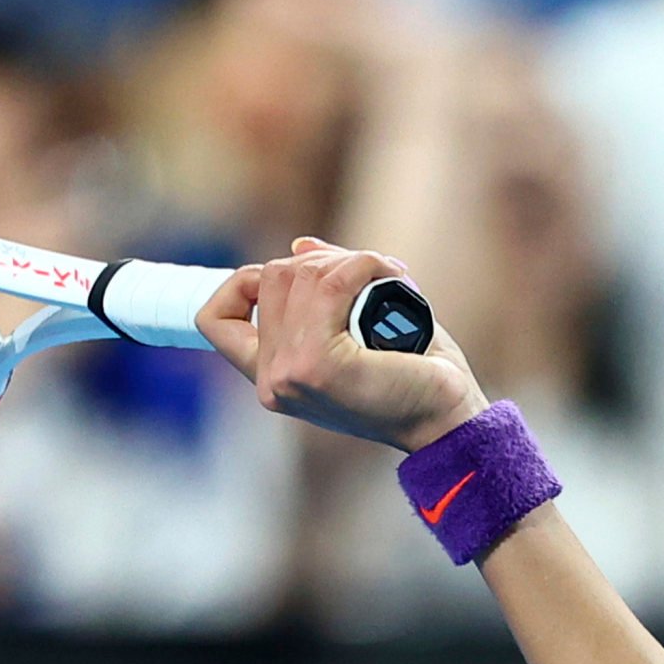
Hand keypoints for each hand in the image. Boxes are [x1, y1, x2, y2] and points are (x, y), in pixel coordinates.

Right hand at [197, 237, 484, 451]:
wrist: (449, 418)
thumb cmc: (414, 376)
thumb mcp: (359, 323)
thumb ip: (325, 288)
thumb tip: (301, 245)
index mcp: (272, 376)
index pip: (214, 318)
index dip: (242, 282)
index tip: (299, 277)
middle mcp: (271, 380)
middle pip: (267, 278)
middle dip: (319, 262)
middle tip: (371, 273)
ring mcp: (289, 374)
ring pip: (295, 274)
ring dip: (346, 261)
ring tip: (387, 274)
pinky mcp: (318, 365)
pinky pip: (330, 283)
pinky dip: (363, 265)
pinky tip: (391, 273)